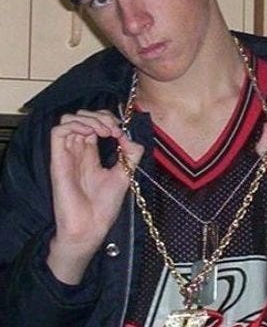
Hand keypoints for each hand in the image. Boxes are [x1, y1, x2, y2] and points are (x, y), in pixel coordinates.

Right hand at [48, 109, 142, 282]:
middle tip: (113, 130)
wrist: (91, 227)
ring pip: (68, 119)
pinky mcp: (58, 159)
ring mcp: (67, 153)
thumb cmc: (104, 205)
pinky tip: (91, 134)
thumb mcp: (125, 173)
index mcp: (91, 152)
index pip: (94, 123)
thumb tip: (129, 136)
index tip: (121, 132)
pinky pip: (58, 131)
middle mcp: (78, 150)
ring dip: (89, 119)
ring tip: (105, 132)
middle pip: (82, 116)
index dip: (108, 119)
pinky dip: (76, 125)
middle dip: (100, 116)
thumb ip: (130, 153)